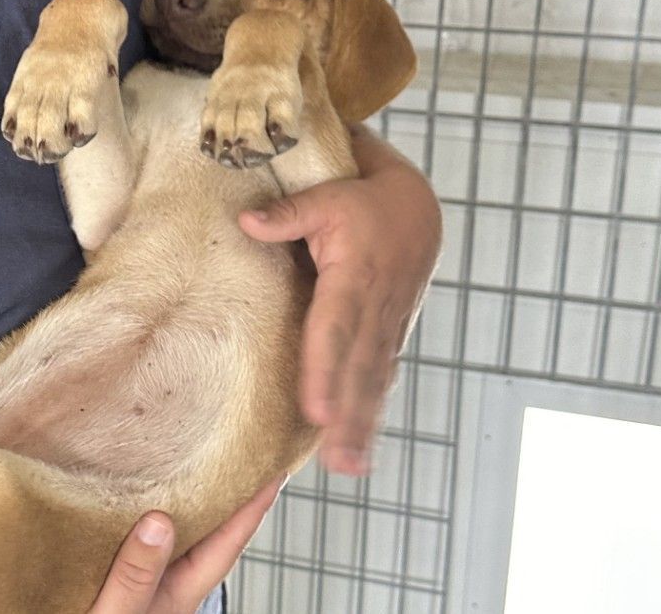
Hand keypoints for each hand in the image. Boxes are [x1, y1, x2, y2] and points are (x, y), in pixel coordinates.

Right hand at [85, 477, 282, 613]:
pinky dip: (152, 510)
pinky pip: (144, 537)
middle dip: (227, 496)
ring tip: (200, 461)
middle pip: (209, 535)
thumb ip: (135, 575)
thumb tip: (161, 520)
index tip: (276, 473)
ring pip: (179, 534)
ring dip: (191, 500)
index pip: (226, 546)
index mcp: (178, 595)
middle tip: (242, 453)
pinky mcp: (122, 578)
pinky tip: (143, 493)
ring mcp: (149, 585)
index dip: (253, 509)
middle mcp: (170, 587)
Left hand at [239, 125, 440, 475]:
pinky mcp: (390, 335)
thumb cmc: (362, 201)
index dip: (324, 370)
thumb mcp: (327, 195)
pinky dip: (372, 412)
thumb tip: (244, 220)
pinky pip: (380, 377)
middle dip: (348, 416)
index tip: (313, 410)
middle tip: (335, 461)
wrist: (417, 208)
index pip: (335, 329)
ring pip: (373, 381)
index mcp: (355, 277)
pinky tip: (361, 446)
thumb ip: (287, 212)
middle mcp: (375, 309)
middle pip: (358, 369)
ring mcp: (387, 325)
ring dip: (362, 424)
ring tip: (348, 465)